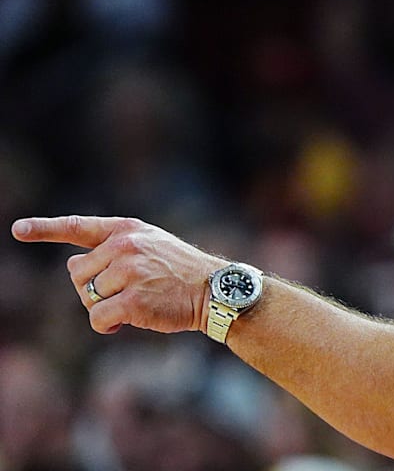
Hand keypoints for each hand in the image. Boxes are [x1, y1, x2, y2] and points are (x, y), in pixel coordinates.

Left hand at [12, 216, 221, 334]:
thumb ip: (114, 250)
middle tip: (122, 293)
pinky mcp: (132, 300)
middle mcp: (125, 246)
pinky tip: (127, 323)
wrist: (215, 291)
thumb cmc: (182, 272)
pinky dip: (107, 326)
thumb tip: (72, 267)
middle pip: (77, 274)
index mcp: (127, 229)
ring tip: (134, 305)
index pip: (78, 227)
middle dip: (92, 289)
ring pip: (86, 298)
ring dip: (104, 308)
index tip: (18, 229)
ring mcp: (128, 272)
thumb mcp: (152, 245)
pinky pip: (97, 318)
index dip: (45, 229)